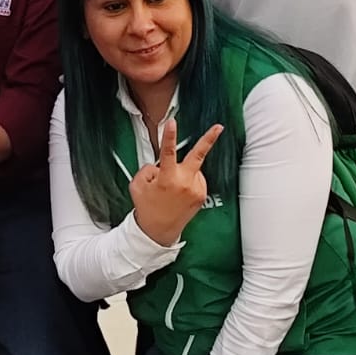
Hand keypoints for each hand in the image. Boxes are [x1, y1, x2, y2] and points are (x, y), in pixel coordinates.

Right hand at [130, 119, 223, 247]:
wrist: (158, 231)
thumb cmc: (147, 207)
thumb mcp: (137, 185)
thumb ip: (147, 169)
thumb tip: (160, 164)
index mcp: (167, 179)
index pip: (168, 152)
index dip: (169, 136)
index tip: (172, 123)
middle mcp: (185, 183)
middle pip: (198, 156)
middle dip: (209, 139)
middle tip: (218, 127)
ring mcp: (195, 190)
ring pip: (191, 168)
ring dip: (183, 170)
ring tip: (171, 185)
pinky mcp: (202, 195)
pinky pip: (195, 178)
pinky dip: (188, 179)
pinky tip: (179, 190)